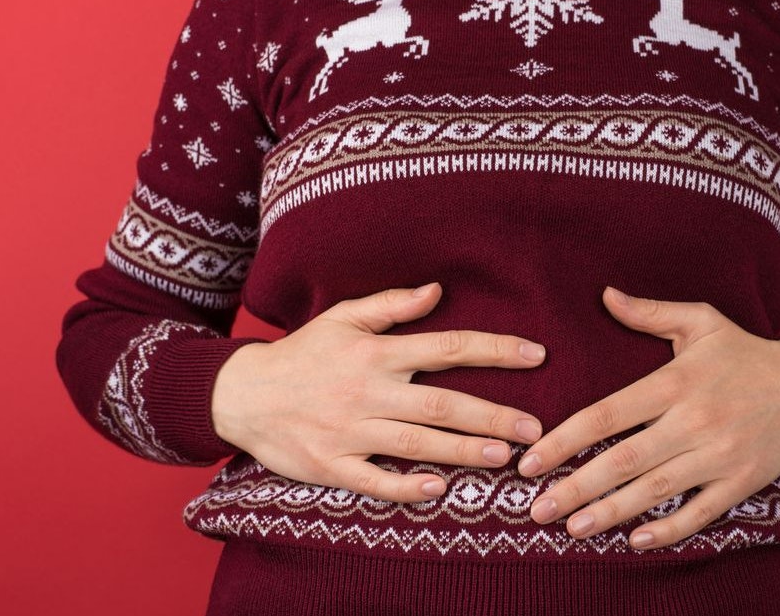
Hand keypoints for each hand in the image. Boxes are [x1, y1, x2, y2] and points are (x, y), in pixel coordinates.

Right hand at [211, 282, 545, 502]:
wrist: (242, 394)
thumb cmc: (303, 354)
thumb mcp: (342, 318)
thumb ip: (391, 306)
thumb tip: (436, 290)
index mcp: (377, 352)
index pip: (448, 346)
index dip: (495, 350)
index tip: (537, 356)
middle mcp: (368, 390)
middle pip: (440, 402)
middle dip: (491, 415)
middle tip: (534, 428)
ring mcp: (350, 430)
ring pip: (416, 442)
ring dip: (461, 450)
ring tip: (503, 456)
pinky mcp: (332, 465)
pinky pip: (374, 479)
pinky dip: (406, 486)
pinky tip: (439, 489)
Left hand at [518, 286, 779, 549]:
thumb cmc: (746, 352)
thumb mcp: (700, 322)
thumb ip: (649, 313)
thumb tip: (605, 294)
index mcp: (676, 382)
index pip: (608, 414)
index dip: (565, 439)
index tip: (530, 461)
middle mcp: (695, 421)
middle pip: (624, 460)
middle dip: (576, 487)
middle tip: (538, 510)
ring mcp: (720, 455)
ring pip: (655, 490)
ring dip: (610, 512)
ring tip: (573, 528)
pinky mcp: (743, 481)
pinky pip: (700, 511)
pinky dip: (669, 529)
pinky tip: (635, 539)